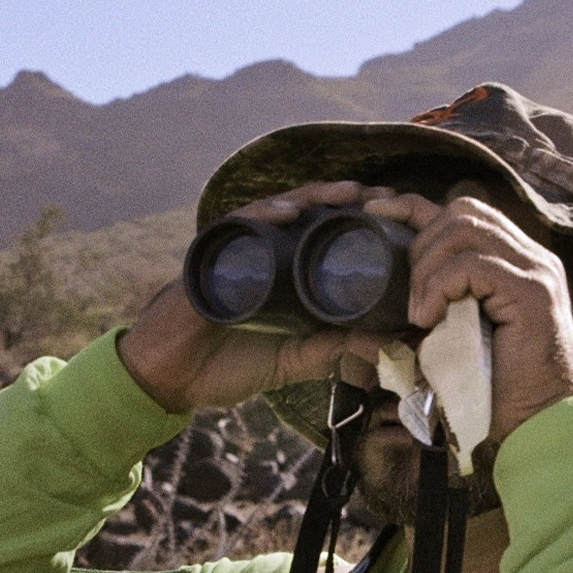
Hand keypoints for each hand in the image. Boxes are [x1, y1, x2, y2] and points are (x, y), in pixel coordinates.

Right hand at [117, 181, 398, 412]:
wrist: (172, 380)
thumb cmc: (226, 366)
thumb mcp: (293, 359)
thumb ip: (334, 350)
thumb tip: (388, 346)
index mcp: (286, 274)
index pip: (327, 236)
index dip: (361, 222)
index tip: (400, 218)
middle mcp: (265, 254)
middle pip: (310, 215)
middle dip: (347, 201)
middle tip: (385, 196)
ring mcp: (239, 251)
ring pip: (280, 210)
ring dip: (315, 197)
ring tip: (349, 192)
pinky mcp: (212, 256)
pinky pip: (239, 225)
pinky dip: (264, 214)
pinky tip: (289, 211)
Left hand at [362, 191, 572, 443]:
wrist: (540, 425)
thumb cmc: (495, 391)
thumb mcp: (450, 344)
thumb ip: (425, 318)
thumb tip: (368, 321)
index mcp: (514, 262)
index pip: (463, 212)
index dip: (414, 207)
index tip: (374, 213)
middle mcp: (530, 256)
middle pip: (462, 211)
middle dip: (419, 244)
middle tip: (409, 296)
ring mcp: (536, 270)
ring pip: (464, 230)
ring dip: (427, 269)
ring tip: (419, 313)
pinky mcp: (532, 291)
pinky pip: (472, 265)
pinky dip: (440, 287)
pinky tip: (430, 320)